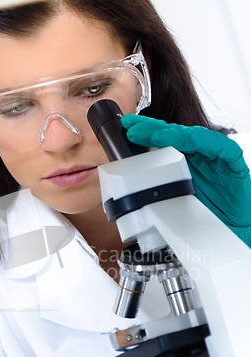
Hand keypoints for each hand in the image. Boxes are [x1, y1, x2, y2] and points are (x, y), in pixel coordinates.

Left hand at [122, 114, 250, 246]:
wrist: (232, 225)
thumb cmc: (205, 209)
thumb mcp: (175, 197)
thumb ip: (159, 185)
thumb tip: (130, 183)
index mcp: (183, 160)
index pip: (163, 140)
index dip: (146, 133)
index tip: (128, 128)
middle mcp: (198, 154)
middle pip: (174, 134)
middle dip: (153, 129)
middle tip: (133, 127)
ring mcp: (215, 156)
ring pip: (195, 137)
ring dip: (175, 134)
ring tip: (156, 134)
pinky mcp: (233, 162)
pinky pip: (222, 147)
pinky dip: (209, 141)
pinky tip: (194, 139)